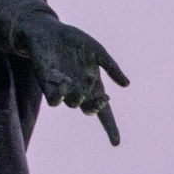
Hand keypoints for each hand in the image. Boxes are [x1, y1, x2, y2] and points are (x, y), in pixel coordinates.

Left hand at [17, 15, 129, 145]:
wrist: (47, 30)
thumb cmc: (74, 41)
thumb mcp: (97, 52)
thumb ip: (111, 67)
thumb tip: (126, 85)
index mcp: (93, 85)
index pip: (103, 111)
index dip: (110, 127)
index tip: (116, 142)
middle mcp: (78, 90)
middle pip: (89, 109)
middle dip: (96, 107)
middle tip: (102, 98)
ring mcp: (62, 88)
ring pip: (72, 104)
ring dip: (78, 97)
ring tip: (76, 80)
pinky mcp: (46, 83)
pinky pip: (53, 99)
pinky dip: (59, 95)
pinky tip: (63, 80)